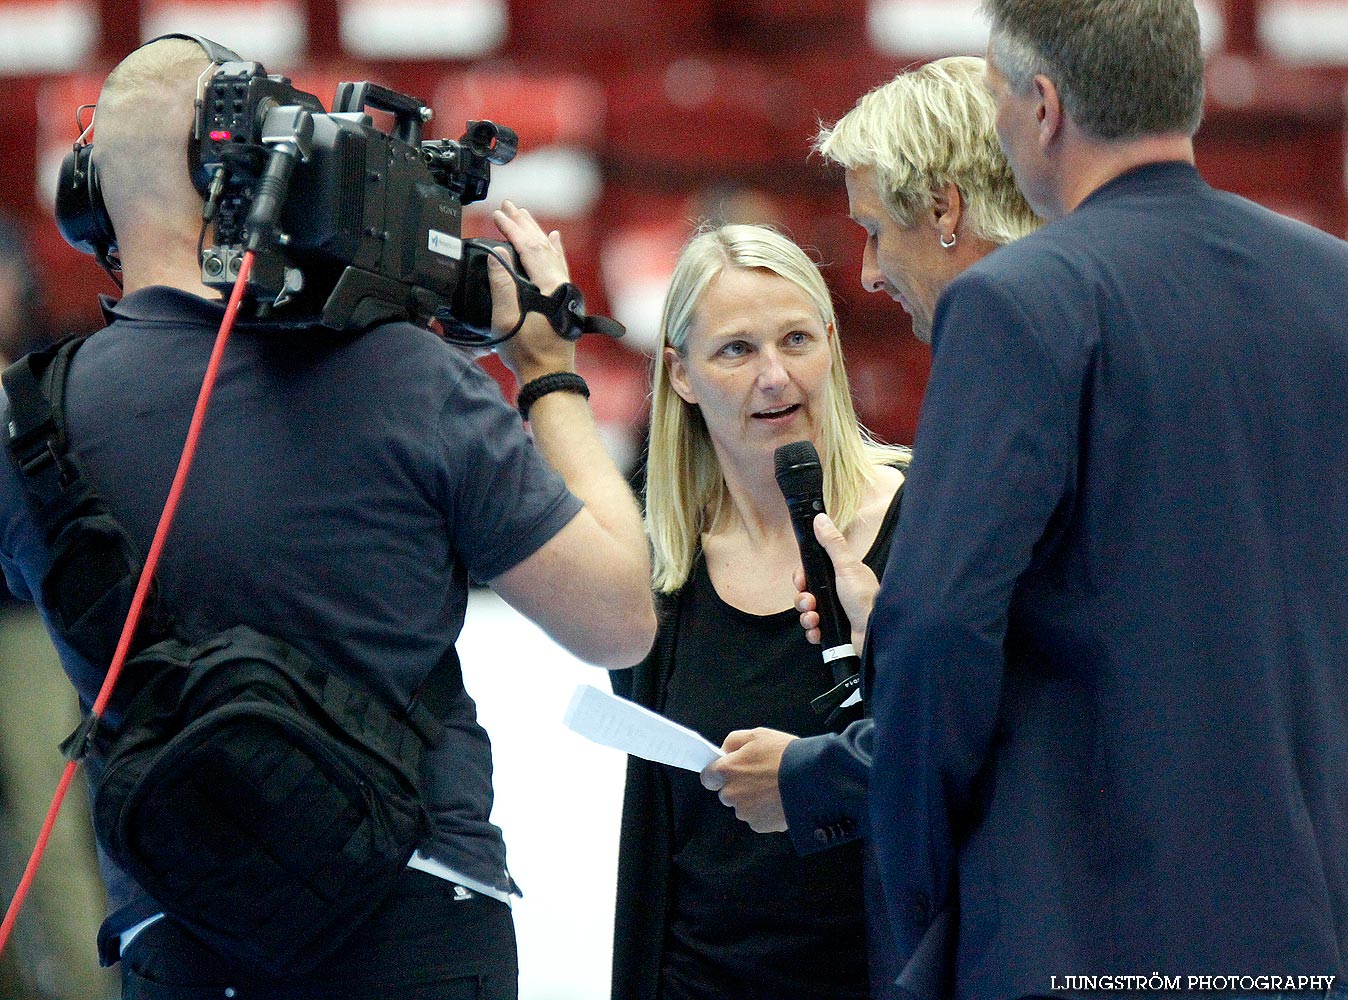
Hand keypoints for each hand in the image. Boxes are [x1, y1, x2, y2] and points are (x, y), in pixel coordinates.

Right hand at [488, 200, 575, 382]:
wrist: (549, 376)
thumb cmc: (527, 353)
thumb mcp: (507, 320)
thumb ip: (502, 285)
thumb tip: (499, 254)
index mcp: (548, 286)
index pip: (529, 247)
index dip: (513, 229)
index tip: (498, 214)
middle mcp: (561, 284)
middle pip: (543, 244)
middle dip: (524, 223)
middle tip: (509, 206)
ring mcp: (565, 291)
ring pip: (552, 252)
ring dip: (537, 232)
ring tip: (525, 215)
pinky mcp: (565, 299)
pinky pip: (560, 264)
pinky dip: (555, 248)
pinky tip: (555, 238)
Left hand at [699, 728, 797, 832]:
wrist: (811, 780)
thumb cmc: (784, 755)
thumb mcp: (758, 735)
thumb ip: (734, 741)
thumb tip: (725, 751)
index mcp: (727, 771)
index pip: (708, 777)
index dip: (718, 773)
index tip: (731, 770)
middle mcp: (731, 794)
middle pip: (727, 793)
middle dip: (739, 786)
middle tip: (761, 775)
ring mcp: (745, 812)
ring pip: (743, 806)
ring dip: (753, 799)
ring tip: (775, 787)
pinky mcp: (760, 825)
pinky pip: (758, 818)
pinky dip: (766, 811)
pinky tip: (780, 799)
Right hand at [793, 513, 877, 653]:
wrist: (874, 634)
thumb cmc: (865, 599)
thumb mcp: (847, 567)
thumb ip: (832, 543)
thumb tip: (820, 518)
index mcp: (841, 575)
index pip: (812, 572)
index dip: (802, 577)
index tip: (802, 581)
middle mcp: (837, 593)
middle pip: (806, 592)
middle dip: (803, 599)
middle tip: (811, 601)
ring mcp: (835, 613)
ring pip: (807, 612)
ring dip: (806, 616)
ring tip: (815, 618)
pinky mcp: (833, 631)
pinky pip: (813, 630)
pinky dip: (813, 631)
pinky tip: (819, 631)